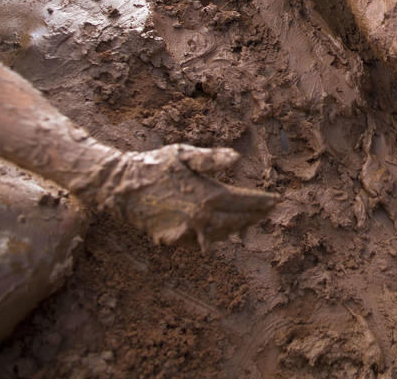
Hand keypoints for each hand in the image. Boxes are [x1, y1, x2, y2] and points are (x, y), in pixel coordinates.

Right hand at [103, 144, 278, 249]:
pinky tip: (222, 229)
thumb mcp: (184, 154)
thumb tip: (237, 159)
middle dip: (255, 216)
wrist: (119, 187)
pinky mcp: (172, 240)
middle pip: (236, 221)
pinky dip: (216, 236)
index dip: (262, 202)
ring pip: (221, 234)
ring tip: (251, 220)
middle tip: (269, 211)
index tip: (276, 200)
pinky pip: (201, 241)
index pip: (243, 202)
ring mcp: (186, 232)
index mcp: (206, 195)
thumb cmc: (154, 165)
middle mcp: (199, 218)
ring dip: (238, 227)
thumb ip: (212, 158)